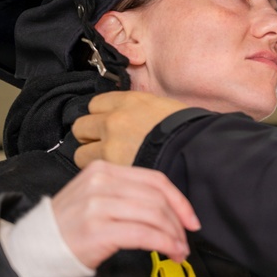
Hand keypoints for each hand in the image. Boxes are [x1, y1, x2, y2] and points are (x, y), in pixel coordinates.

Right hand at [51, 160, 199, 268]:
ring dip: (173, 235)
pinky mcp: (97, 229)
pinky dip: (163, 244)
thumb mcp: (97, 198)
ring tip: (179, 250)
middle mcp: (100, 182)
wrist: (35, 250)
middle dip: (178, 222)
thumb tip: (169, 208)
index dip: (179, 200)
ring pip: (153, 215)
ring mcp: (97, 205)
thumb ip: (128, 195)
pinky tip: (169, 252)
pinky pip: (143, 234)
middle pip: (157, 198)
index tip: (191, 218)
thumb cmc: (70, 228)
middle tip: (185, 239)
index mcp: (103, 170)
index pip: (154, 180)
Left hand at [72, 91, 188, 167]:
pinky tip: (114, 175)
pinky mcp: (111, 165)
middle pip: (81, 126)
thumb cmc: (189, 131)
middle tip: (103, 146)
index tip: (107, 125)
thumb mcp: (165, 108)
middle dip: (89, 137)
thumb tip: (136, 120)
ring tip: (109, 165)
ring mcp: (110, 143)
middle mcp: (115, 119)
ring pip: (79, 152)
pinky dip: (101, 173)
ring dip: (91, 158)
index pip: (95, 104)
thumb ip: (142, 111)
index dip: (100, 116)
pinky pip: (91, 170)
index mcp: (130, 101)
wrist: (197, 151)